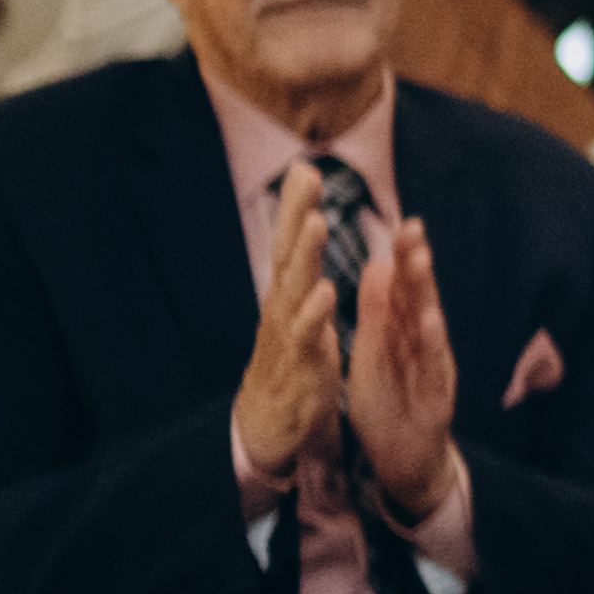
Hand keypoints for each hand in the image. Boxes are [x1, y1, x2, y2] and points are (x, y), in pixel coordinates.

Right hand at [233, 170, 347, 489]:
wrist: (267, 428)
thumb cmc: (289, 364)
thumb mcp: (297, 313)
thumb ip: (300, 273)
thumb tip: (303, 227)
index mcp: (288, 296)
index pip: (291, 244)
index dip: (297, 207)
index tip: (306, 166)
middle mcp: (282, 310)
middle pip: (287, 255)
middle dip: (296, 214)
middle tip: (306, 175)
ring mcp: (287, 338)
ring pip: (295, 290)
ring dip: (305, 256)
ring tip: (315, 222)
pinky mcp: (299, 367)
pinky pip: (307, 339)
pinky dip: (314, 315)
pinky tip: (326, 293)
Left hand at [346, 212, 459, 521]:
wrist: (405, 461)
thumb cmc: (390, 406)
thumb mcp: (374, 357)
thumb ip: (377, 315)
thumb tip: (377, 264)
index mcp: (405, 335)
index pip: (405, 290)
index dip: (404, 257)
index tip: (402, 224)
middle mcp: (424, 346)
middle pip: (420, 299)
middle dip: (416, 264)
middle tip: (412, 228)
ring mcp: (432, 370)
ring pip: (430, 327)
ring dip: (426, 293)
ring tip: (419, 261)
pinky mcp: (435, 397)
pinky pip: (434, 367)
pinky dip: (433, 344)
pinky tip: (431, 321)